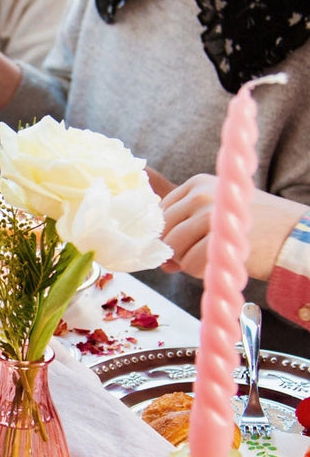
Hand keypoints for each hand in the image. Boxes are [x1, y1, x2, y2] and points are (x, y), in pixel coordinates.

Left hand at [161, 174, 305, 280]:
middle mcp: (201, 194)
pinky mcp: (217, 237)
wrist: (295, 237)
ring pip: (174, 248)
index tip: (184, 244)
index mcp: (198, 184)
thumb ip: (185, 230)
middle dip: (177, 251)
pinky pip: (189, 264)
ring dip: (189, 262)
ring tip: (215, 256)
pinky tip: (222, 262)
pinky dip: (201, 272)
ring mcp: (209, 213)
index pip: (160, 213)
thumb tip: (162, 261)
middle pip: (164, 232)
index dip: (168, 234)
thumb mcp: (218, 216)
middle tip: (203, 253)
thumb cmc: (256, 230)